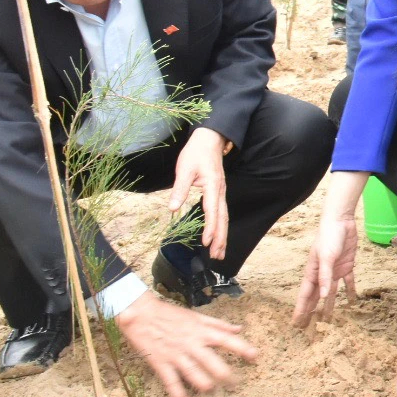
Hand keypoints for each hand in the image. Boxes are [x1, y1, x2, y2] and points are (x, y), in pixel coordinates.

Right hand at [115, 291, 257, 396]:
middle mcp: (192, 344)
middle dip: (227, 376)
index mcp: (202, 331)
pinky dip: (179, 396)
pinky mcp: (161, 364)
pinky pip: (172, 383)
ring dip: (206, 386)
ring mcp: (176, 355)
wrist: (140, 313)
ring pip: (195, 374)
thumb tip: (239, 329)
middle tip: (236, 385)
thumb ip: (218, 324)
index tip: (255, 357)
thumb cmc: (170, 314)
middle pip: (214, 363)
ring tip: (214, 393)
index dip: (243, 348)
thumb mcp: (196, 316)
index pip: (227, 340)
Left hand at [170, 127, 228, 260]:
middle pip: (222, 219)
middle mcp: (221, 192)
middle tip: (217, 256)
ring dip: (222, 235)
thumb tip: (172, 208)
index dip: (210, 228)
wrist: (210, 140)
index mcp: (213, 186)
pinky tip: (217, 235)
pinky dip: (221, 226)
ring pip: (224, 217)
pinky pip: (222, 213)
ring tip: (220, 252)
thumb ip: (179, 189)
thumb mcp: (184, 169)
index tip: (206, 242)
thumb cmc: (196, 153)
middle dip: (220, 238)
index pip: (212, 211)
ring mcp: (221, 193)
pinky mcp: (219, 193)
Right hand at [291, 212, 358, 327]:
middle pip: (316, 297)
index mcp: (312, 272)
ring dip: (329, 305)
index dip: (300, 310)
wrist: (342, 222)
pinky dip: (349, 291)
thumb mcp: (326, 257)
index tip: (296, 324)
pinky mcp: (347, 266)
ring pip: (331, 293)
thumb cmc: (329, 237)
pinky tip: (351, 302)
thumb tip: (321, 297)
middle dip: (312, 312)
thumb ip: (325, 276)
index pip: (305, 295)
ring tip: (328, 320)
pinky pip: (348, 282)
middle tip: (309, 328)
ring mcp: (334, 271)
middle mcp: (322, 274)